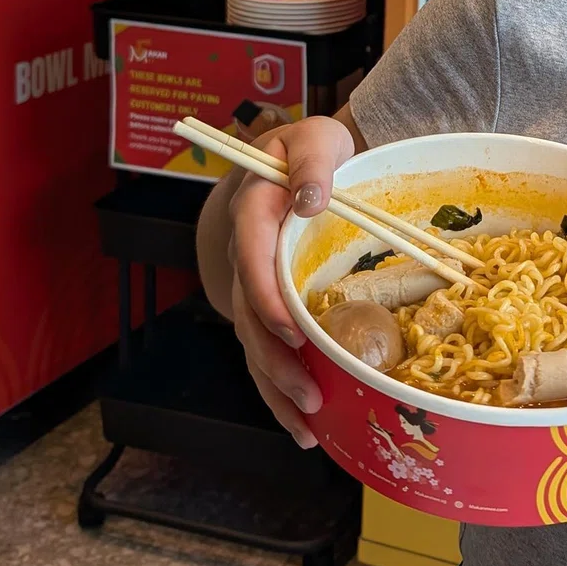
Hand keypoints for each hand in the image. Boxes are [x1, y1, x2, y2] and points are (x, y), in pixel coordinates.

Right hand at [226, 114, 357, 448]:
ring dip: (277, 389)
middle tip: (310, 395)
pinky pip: (269, 352)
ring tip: (308, 427)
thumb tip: (309, 198)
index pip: (250, 254)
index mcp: (256, 210)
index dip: (266, 295)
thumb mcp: (318, 138)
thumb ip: (314, 162)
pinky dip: (282, 391)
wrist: (311, 160)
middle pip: (250, 315)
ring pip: (255, 345)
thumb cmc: (317, 149)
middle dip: (276, 360)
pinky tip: (307, 427)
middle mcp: (247, 255)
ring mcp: (255, 286)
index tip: (291, 328)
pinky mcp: (271, 307)